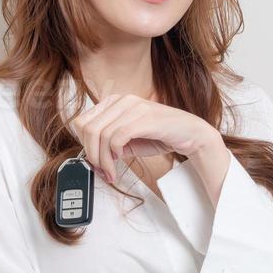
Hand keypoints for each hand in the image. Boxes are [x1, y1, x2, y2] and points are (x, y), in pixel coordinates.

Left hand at [68, 92, 219, 185]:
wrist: (190, 134)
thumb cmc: (159, 135)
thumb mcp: (127, 139)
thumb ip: (108, 143)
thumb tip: (91, 157)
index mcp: (114, 102)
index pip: (82, 122)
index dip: (83, 145)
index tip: (93, 162)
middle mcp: (121, 101)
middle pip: (88, 128)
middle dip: (91, 155)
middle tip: (101, 170)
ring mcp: (133, 107)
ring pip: (101, 135)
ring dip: (103, 160)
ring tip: (111, 171)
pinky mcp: (144, 118)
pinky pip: (116, 137)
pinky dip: (113, 154)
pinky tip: (120, 161)